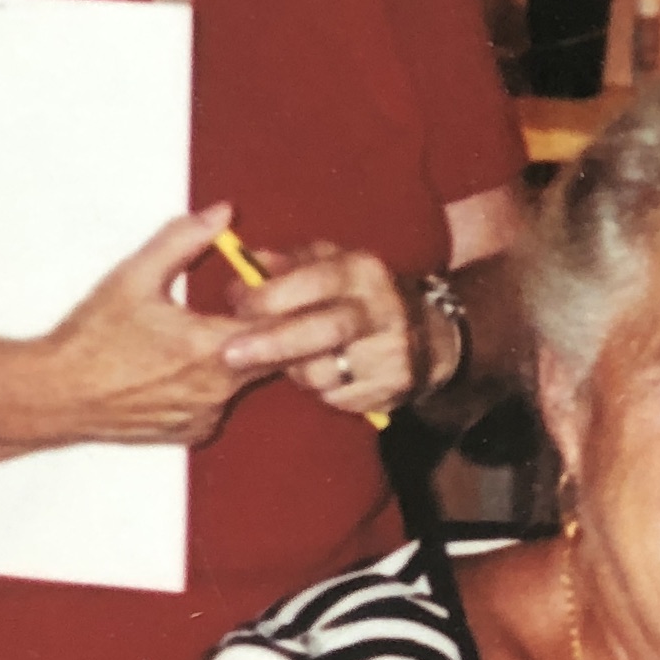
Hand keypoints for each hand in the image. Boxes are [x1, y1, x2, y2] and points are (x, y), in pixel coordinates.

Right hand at [37, 206, 308, 448]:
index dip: (278, 302)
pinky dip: (212, 383)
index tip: (261, 286)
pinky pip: (220, 402)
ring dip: (237, 356)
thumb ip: (185, 239)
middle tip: (232, 306)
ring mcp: (206, 415)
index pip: (280, 326)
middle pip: (272, 355)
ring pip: (245, 380)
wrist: (56, 394)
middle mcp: (217, 389)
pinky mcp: (193, 431)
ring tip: (195, 336)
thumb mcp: (134, 275)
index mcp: (210, 347)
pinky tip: (178, 367)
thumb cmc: (91, 339)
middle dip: (261, 328)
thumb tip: (223, 214)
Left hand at [213, 238, 413, 418]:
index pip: (313, 280)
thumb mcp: (331, 264)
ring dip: (294, 369)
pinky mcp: (393, 388)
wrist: (429, 334)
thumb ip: (287, 263)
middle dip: (272, 343)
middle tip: (230, 354)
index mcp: (363, 271)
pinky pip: (337, 397)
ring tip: (293, 357)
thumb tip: (246, 261)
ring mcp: (393, 352)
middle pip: (323, 330)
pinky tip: (326, 373)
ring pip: (323, 372)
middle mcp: (383, 309)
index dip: (269, 295)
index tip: (236, 305)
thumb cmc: (360, 295)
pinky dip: (320, 389)